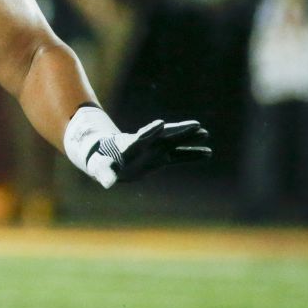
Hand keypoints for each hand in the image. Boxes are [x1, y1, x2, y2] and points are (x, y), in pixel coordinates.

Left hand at [65, 106, 210, 188]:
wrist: (105, 155)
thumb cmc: (99, 160)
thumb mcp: (99, 167)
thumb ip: (105, 173)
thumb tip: (108, 183)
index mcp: (129, 145)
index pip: (140, 138)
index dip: (150, 132)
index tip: (161, 124)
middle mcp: (145, 144)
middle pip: (163, 135)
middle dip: (178, 130)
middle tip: (196, 125)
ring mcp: (154, 149)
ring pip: (174, 142)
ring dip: (188, 138)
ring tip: (206, 132)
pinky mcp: (160, 158)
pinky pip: (179, 156)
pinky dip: (192, 155)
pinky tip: (208, 153)